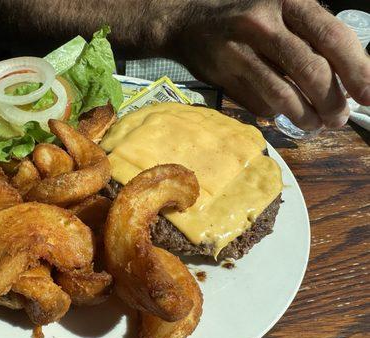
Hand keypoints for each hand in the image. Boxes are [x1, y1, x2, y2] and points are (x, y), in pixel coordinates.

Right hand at [178, 0, 369, 129]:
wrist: (188, 23)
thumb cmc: (246, 16)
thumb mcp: (282, 11)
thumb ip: (312, 37)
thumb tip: (349, 77)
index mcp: (288, 1)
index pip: (332, 38)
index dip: (357, 70)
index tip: (369, 95)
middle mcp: (263, 24)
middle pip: (311, 71)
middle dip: (332, 102)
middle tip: (339, 118)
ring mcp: (239, 52)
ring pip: (283, 94)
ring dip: (306, 116)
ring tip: (315, 124)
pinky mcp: (223, 76)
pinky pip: (258, 103)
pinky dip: (275, 113)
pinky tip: (282, 112)